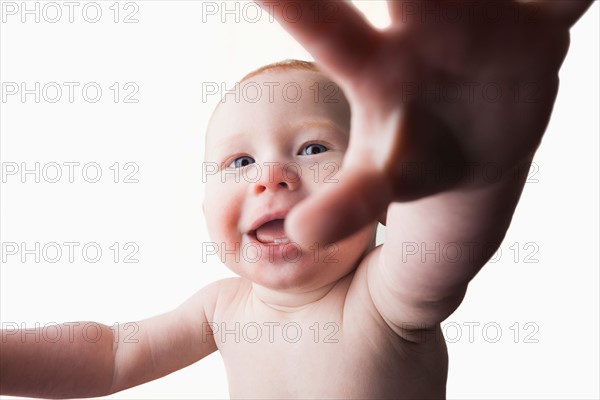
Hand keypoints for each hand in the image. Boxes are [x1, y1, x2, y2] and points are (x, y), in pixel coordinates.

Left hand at [257, 0, 592, 246]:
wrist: (468, 147)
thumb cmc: (411, 161)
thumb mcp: (378, 185)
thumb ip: (343, 206)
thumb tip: (297, 235)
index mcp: (375, 68)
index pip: (329, 30)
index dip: (296, 3)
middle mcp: (421, 27)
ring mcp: (483, 20)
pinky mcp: (539, 24)